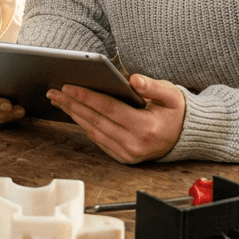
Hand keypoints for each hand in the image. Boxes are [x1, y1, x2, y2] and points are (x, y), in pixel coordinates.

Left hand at [47, 74, 185, 163]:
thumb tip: (133, 79)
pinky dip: (85, 126)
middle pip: (96, 121)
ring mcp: (129, 154)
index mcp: (146, 128)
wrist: (184, 136)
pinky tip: (74, 113)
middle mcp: (135, 144)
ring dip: (74, 115)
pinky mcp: (124, 158)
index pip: (109, 109)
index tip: (68, 87)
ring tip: (59, 101)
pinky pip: (99, 141)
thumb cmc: (176, 112)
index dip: (87, 97)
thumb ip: (152, 86)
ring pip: (94, 132)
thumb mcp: (171, 95)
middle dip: (72, 105)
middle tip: (54, 92)